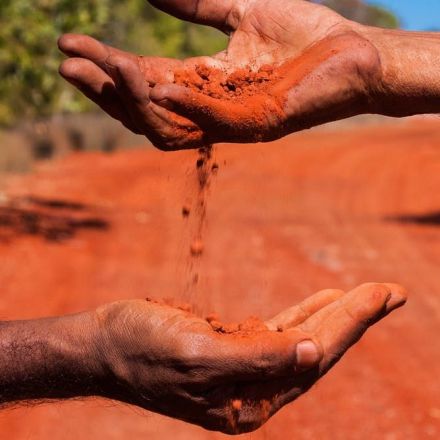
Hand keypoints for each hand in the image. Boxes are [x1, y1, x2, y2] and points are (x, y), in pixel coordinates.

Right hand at [58, 0, 381, 149]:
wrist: (358, 53)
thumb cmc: (307, 35)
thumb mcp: (241, 11)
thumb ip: (196, 6)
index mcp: (205, 83)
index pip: (143, 80)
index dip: (106, 66)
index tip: (71, 44)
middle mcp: (211, 108)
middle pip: (145, 110)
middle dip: (105, 90)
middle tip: (69, 64)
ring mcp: (234, 121)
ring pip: (169, 126)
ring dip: (134, 101)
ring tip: (107, 66)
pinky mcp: (259, 124)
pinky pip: (212, 121)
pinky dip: (183, 106)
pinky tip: (155, 83)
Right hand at [95, 283, 405, 433]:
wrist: (106, 343)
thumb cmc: (141, 348)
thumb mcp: (196, 354)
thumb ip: (256, 359)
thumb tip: (313, 355)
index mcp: (250, 400)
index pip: (314, 358)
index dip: (350, 323)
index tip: (382, 293)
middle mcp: (254, 390)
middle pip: (317, 349)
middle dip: (355, 318)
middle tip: (391, 290)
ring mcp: (245, 369)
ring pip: (302, 339)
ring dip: (336, 315)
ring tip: (369, 294)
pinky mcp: (233, 349)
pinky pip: (279, 330)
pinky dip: (304, 314)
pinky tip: (323, 301)